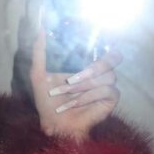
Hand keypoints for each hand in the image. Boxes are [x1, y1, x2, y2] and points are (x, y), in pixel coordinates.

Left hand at [29, 25, 122, 140]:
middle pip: (115, 57)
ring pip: (108, 76)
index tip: (86, 39)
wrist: (54, 124)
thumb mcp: (39, 74)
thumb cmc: (47, 101)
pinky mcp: (111, 99)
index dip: (101, 40)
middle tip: (72, 77)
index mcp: (85, 62)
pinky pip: (107, 91)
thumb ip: (40, 51)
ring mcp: (107, 85)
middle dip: (95, 66)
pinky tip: (73, 104)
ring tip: (65, 93)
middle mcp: (99, 72)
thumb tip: (41, 28)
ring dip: (82, 86)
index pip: (102, 45)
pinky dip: (87, 97)